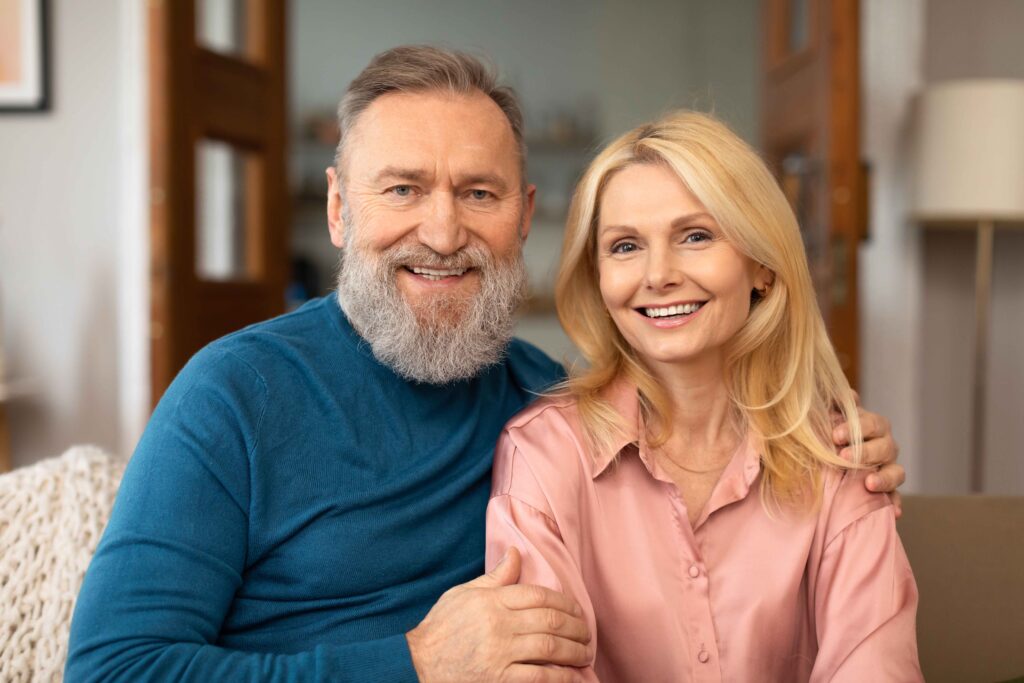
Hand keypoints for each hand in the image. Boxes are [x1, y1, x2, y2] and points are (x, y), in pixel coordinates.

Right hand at [406, 547, 591, 682]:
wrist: (417, 662)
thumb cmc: (441, 626)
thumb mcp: (464, 593)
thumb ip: (495, 577)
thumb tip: (516, 553)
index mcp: (492, 600)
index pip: (538, 595)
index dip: (563, 602)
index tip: (577, 610)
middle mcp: (499, 624)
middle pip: (550, 620)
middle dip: (576, 626)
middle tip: (587, 632)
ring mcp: (500, 652)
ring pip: (549, 647)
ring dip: (574, 650)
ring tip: (585, 652)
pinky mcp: (498, 678)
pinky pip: (538, 676)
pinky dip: (560, 677)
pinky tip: (573, 676)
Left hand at [832, 394, 904, 517]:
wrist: (829, 459)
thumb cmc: (830, 434)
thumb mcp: (830, 416)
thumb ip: (836, 404)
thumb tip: (842, 392)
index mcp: (874, 426)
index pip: (873, 424)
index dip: (857, 428)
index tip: (835, 436)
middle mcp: (885, 446)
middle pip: (886, 447)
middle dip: (865, 451)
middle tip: (843, 457)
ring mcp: (888, 469)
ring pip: (896, 472)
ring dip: (884, 478)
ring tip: (869, 484)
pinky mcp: (888, 491)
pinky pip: (896, 498)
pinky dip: (895, 504)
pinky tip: (894, 513)